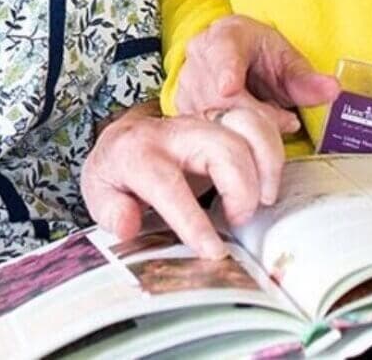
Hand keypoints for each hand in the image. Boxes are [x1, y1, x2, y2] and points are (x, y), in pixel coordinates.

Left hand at [82, 106, 287, 257]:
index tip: (213, 251)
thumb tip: (128, 224)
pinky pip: (257, 121)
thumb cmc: (116, 172)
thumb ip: (111, 210)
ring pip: (247, 125)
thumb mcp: (98, 193)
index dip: (192, 220)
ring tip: (263, 199)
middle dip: (240, 188)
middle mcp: (174, 131)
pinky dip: (273, 147)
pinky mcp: (222, 120)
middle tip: (239, 221)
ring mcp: (202, 120)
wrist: (125, 137)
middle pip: (221, 146)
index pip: (168, 184)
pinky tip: (270, 176)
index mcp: (138, 153)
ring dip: (266, 163)